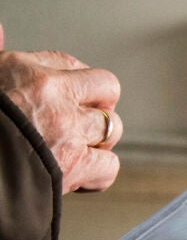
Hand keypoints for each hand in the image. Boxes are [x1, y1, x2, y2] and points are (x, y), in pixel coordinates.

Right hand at [0, 23, 121, 192]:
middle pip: (105, 88)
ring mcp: (67, 128)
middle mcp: (51, 93)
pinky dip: (99, 174)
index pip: (67, 62)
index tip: (68, 94)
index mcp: (22, 69)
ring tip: (79, 149)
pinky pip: (108, 165)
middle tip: (82, 121)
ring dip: (100, 140)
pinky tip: (82, 177)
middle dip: (97, 106)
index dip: (72, 80)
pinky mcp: (75, 164)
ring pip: (111, 126)